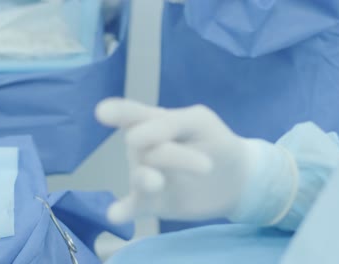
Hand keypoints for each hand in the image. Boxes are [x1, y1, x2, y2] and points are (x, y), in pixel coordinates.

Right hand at [96, 98, 297, 225]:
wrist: (235, 179)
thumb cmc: (215, 143)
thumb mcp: (200, 122)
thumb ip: (171, 123)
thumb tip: (134, 139)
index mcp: (152, 123)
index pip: (131, 115)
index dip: (118, 112)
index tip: (103, 112)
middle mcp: (142, 150)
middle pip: (143, 147)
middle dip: (174, 155)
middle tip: (207, 166)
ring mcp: (145, 177)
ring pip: (141, 176)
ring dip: (147, 179)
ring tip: (157, 182)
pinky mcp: (151, 204)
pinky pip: (131, 207)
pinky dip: (122, 211)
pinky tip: (115, 214)